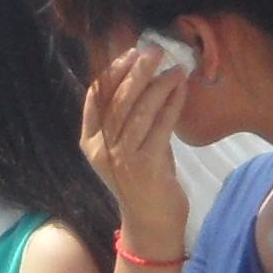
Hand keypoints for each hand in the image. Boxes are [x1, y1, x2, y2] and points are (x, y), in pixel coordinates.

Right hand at [84, 37, 193, 260]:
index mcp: (90, 142)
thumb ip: (130, 117)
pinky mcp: (143, 165)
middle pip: (118, 100)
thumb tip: (143, 75)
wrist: (152, 222)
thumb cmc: (144, 180)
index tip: (130, 52)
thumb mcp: (129, 145)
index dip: (112, 72)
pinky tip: (182, 89)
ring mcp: (120, 158)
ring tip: (175, 67)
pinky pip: (160, 126)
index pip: (95, 98)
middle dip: (137, 71)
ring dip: (159, 84)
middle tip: (155, 50)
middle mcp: (100, 149)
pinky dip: (172, 104)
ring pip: (139, 110)